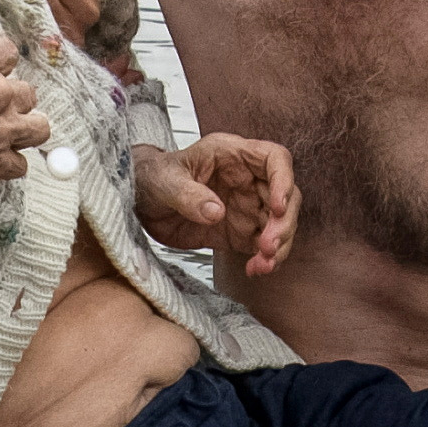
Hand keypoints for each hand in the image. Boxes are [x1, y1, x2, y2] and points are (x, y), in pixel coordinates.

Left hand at [129, 127, 296, 276]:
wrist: (141, 202)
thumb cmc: (153, 177)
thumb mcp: (165, 181)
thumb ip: (188, 195)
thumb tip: (216, 211)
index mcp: (233, 156)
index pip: (274, 159)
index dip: (284, 181)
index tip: (278, 207)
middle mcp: (247, 180)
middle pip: (286, 197)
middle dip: (283, 224)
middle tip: (268, 246)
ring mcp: (247, 207)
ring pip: (280, 225)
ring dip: (279, 246)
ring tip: (263, 263)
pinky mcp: (240, 233)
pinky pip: (263, 247)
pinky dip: (265, 261)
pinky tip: (255, 270)